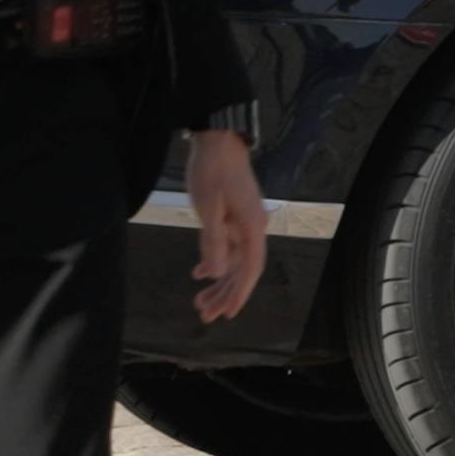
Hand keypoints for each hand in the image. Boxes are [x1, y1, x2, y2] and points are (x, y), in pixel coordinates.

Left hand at [185, 130, 268, 322]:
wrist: (218, 140)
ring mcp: (245, 222)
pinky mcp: (235, 216)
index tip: (227, 314)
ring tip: (200, 301)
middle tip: (205, 315)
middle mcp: (254, 227)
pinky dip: (215, 262)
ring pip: (235, 260)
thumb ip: (213, 241)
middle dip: (225, 293)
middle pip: (243, 269)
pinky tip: (200, 273)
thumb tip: (217, 274)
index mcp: (252, 226)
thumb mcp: (209, 207)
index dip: (239, 293)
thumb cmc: (212, 171)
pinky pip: (228, 247)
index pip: (250, 269)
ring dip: (219, 282)